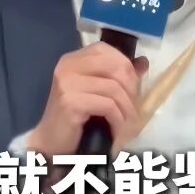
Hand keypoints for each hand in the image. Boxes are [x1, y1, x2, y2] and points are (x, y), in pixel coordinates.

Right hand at [27, 42, 147, 157]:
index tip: (132, 86)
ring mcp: (67, 84)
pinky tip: (117, 129)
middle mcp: (67, 66)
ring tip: (128, 121)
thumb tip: (143, 62)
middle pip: (114, 67)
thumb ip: (117, 75)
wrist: (52, 144)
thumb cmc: (76, 117)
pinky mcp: (70, 103)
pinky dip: (118, 119)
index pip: (105, 50)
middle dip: (131, 88)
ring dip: (127, 108)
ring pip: (114, 88)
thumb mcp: (97, 91)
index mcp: (72, 59)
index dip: (125, 65)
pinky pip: (107, 105)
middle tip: (133, 106)